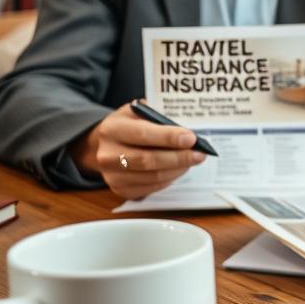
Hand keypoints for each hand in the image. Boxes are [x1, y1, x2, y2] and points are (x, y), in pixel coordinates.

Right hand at [69, 103, 205, 199]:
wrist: (105, 144)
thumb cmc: (128, 126)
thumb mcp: (137, 112)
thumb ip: (157, 118)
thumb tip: (185, 132)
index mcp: (111, 129)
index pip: (143, 134)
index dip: (169, 137)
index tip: (191, 138)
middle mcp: (107, 154)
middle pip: (148, 160)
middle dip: (179, 157)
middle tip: (199, 153)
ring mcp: (112, 176)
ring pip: (153, 177)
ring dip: (178, 169)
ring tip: (193, 160)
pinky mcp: (120, 190)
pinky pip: (152, 188)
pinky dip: (170, 179)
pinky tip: (178, 169)